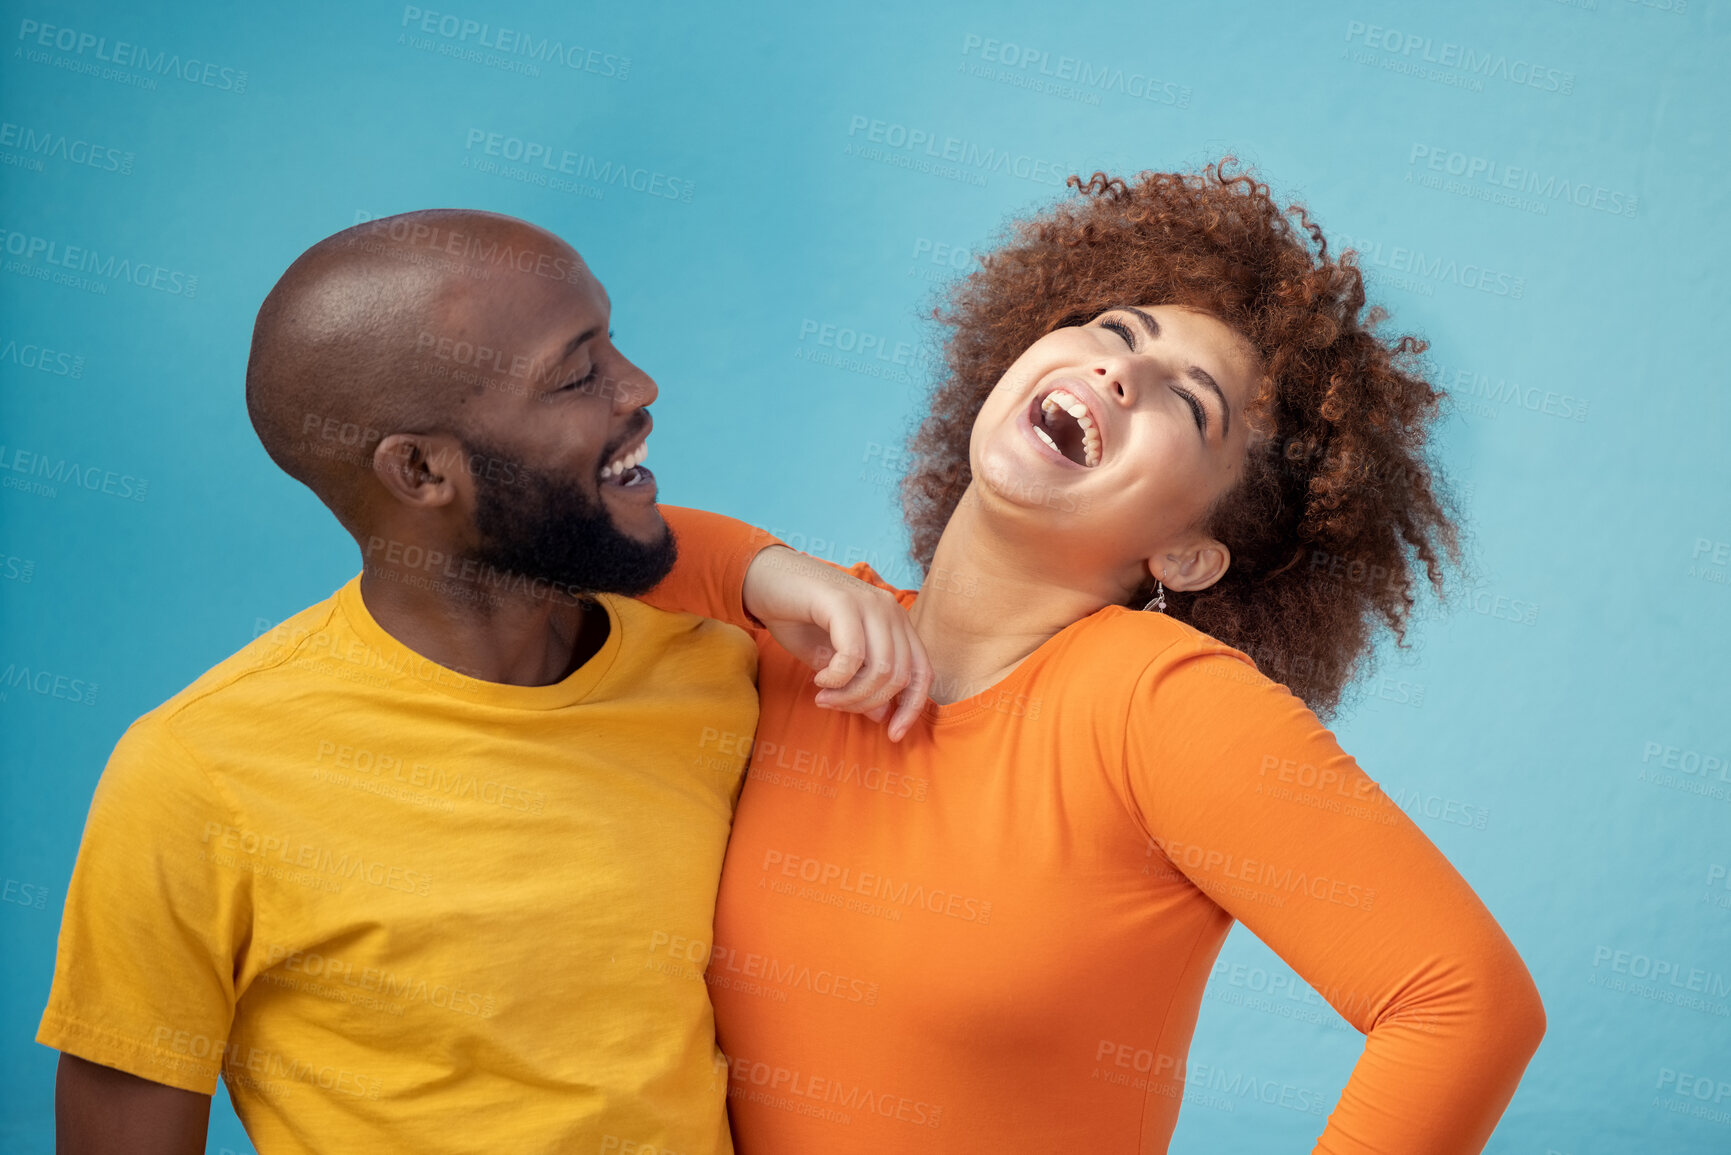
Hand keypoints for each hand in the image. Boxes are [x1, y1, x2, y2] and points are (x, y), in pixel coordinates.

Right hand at [741, 546, 931, 740]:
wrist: (764, 580)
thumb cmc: (798, 618)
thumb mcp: (831, 659)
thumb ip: (859, 683)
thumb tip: (882, 715)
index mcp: (895, 622)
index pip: (922, 672)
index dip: (912, 708)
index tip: (893, 734)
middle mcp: (890, 610)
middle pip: (899, 677)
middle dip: (866, 703)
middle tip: (833, 705)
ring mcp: (869, 603)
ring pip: (881, 669)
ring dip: (850, 694)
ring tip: (824, 696)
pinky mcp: (844, 602)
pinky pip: (853, 655)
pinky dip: (837, 677)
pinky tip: (819, 678)